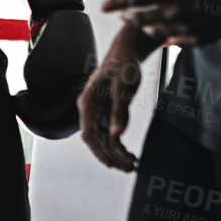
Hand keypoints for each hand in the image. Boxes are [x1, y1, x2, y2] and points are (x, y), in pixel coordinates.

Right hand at [78, 36, 149, 171]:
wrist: (127, 52)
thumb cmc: (122, 65)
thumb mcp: (122, 86)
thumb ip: (119, 110)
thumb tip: (117, 133)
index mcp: (87, 102)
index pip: (88, 133)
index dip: (98, 150)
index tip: (110, 163)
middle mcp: (90, 110)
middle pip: (97, 140)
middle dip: (111, 155)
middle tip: (129, 167)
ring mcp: (99, 113)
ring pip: (105, 140)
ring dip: (117, 154)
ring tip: (132, 165)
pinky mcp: (108, 113)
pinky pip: (112, 135)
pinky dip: (120, 146)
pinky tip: (131, 156)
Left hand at [101, 0, 220, 46]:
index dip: (116, 3)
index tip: (102, 6)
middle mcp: (178, 12)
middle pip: (142, 19)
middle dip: (129, 17)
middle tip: (123, 14)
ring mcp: (189, 28)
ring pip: (157, 32)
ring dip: (146, 27)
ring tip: (142, 21)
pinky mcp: (201, 39)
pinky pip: (175, 40)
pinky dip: (166, 35)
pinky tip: (163, 32)